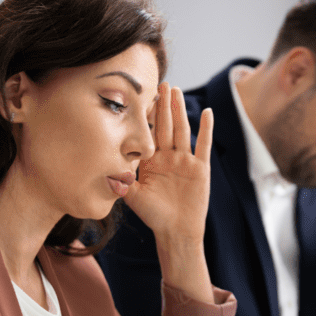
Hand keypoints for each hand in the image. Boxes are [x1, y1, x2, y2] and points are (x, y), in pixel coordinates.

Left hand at [124, 83, 212, 244]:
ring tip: (176, 90)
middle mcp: (168, 157)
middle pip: (166, 126)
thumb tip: (108, 172)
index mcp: (151, 161)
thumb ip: (121, 182)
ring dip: (179, 111)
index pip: (149, 133)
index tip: (141, 95)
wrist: (176, 231)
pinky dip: (206, 129)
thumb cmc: (154, 216)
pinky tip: (207, 112)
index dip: (146, 115)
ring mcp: (185, 161)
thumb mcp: (133, 197)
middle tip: (161, 83)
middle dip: (163, 105)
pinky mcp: (200, 168)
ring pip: (182, 130)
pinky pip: (203, 145)